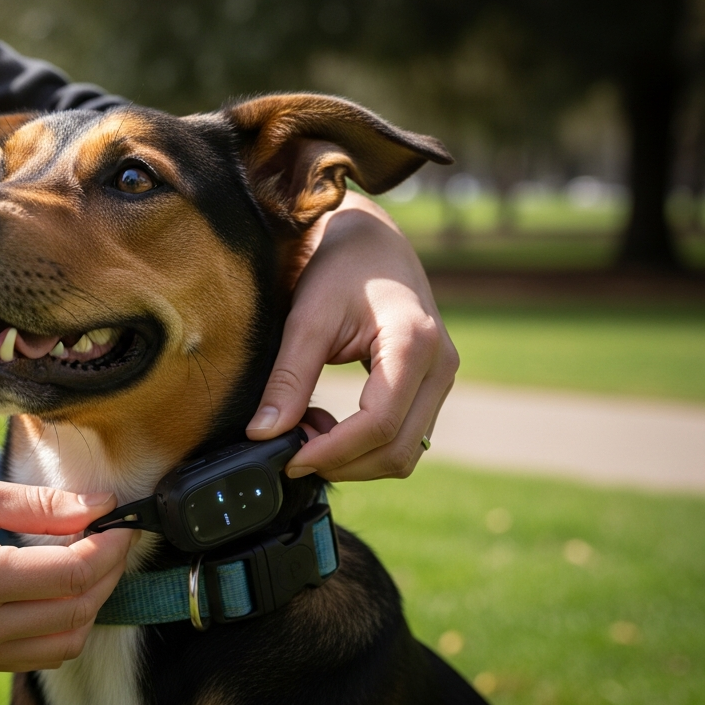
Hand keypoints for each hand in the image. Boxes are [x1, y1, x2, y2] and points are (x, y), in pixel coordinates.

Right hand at [0, 475, 133, 671]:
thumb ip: (34, 504)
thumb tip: (95, 506)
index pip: (71, 572)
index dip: (109, 546)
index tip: (121, 520)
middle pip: (76, 612)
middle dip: (107, 573)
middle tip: (111, 538)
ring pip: (63, 644)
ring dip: (89, 605)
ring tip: (87, 563)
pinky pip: (34, 656)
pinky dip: (60, 626)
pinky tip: (56, 589)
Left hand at [245, 190, 458, 480]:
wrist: (373, 241)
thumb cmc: (340, 268)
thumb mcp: (307, 317)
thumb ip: (288, 378)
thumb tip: (263, 434)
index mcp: (413, 344)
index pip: (379, 424)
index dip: (332, 452)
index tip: (289, 458)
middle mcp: (440, 366)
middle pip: (397, 451)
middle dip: (343, 463)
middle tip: (292, 450)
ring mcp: (441, 378)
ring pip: (404, 453)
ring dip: (354, 459)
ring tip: (306, 431)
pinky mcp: (431, 386)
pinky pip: (404, 437)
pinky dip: (365, 447)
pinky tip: (328, 424)